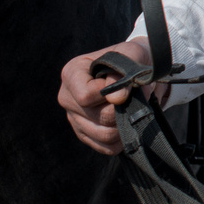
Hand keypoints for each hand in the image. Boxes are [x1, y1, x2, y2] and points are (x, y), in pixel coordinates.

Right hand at [58, 36, 150, 155]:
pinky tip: (128, 122)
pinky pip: (107, 147)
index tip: (125, 88)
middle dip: (123, 110)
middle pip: (97, 117)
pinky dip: (123, 138)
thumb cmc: (131, 59)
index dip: (108, 95)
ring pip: (104, 135)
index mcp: (71, 73)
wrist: (135, 71)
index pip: (85, 96)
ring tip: (133, 108)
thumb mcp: (131, 55)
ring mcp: (75, 119)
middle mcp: (67, 98)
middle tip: (136, 98)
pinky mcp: (86, 135)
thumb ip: (123, 71)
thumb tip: (116, 97)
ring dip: (125, 125)